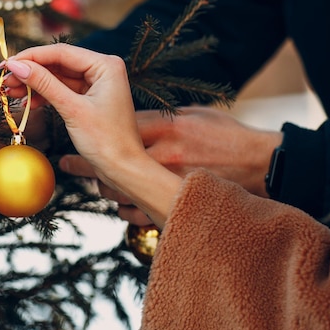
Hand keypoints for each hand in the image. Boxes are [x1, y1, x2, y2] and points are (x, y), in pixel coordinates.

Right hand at [2, 43, 181, 226]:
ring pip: (57, 77)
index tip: (6, 64)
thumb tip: (17, 66)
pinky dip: (45, 95)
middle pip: (58, 63)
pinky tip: (26, 101)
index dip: (30, 57)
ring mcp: (97, 84)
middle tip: (4, 79)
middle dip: (30, 71)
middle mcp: (102, 69)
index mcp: (105, 65)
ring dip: (34, 84)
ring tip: (9, 91)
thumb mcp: (72, 110)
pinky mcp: (90, 98)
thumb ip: (45, 84)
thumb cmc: (106, 141)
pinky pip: (63, 90)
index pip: (61, 52)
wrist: (123, 169)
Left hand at [59, 106, 283, 224]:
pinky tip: (121, 202)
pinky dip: (124, 208)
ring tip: (94, 183)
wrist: (261, 165)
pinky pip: (134, 213)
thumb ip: (162, 119)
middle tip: (68, 163)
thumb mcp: (195, 116)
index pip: (117, 129)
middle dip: (85, 165)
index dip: (95, 130)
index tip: (79, 130)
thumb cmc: (228, 135)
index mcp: (166, 131)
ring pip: (116, 191)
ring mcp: (164, 185)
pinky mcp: (172, 205)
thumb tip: (132, 119)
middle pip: (108, 163)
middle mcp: (160, 158)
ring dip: (103, 187)